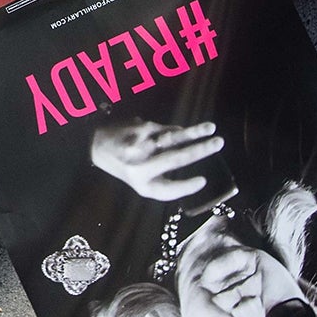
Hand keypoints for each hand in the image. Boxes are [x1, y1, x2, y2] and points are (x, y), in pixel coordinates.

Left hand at [91, 120, 224, 201]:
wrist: (97, 145)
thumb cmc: (126, 168)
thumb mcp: (141, 183)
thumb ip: (166, 184)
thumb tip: (197, 180)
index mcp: (142, 182)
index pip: (169, 189)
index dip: (187, 187)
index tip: (203, 180)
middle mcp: (141, 164)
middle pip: (176, 158)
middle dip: (200, 151)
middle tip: (219, 144)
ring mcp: (141, 143)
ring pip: (173, 137)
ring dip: (194, 132)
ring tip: (211, 129)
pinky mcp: (140, 127)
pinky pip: (166, 129)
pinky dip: (178, 130)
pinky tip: (191, 131)